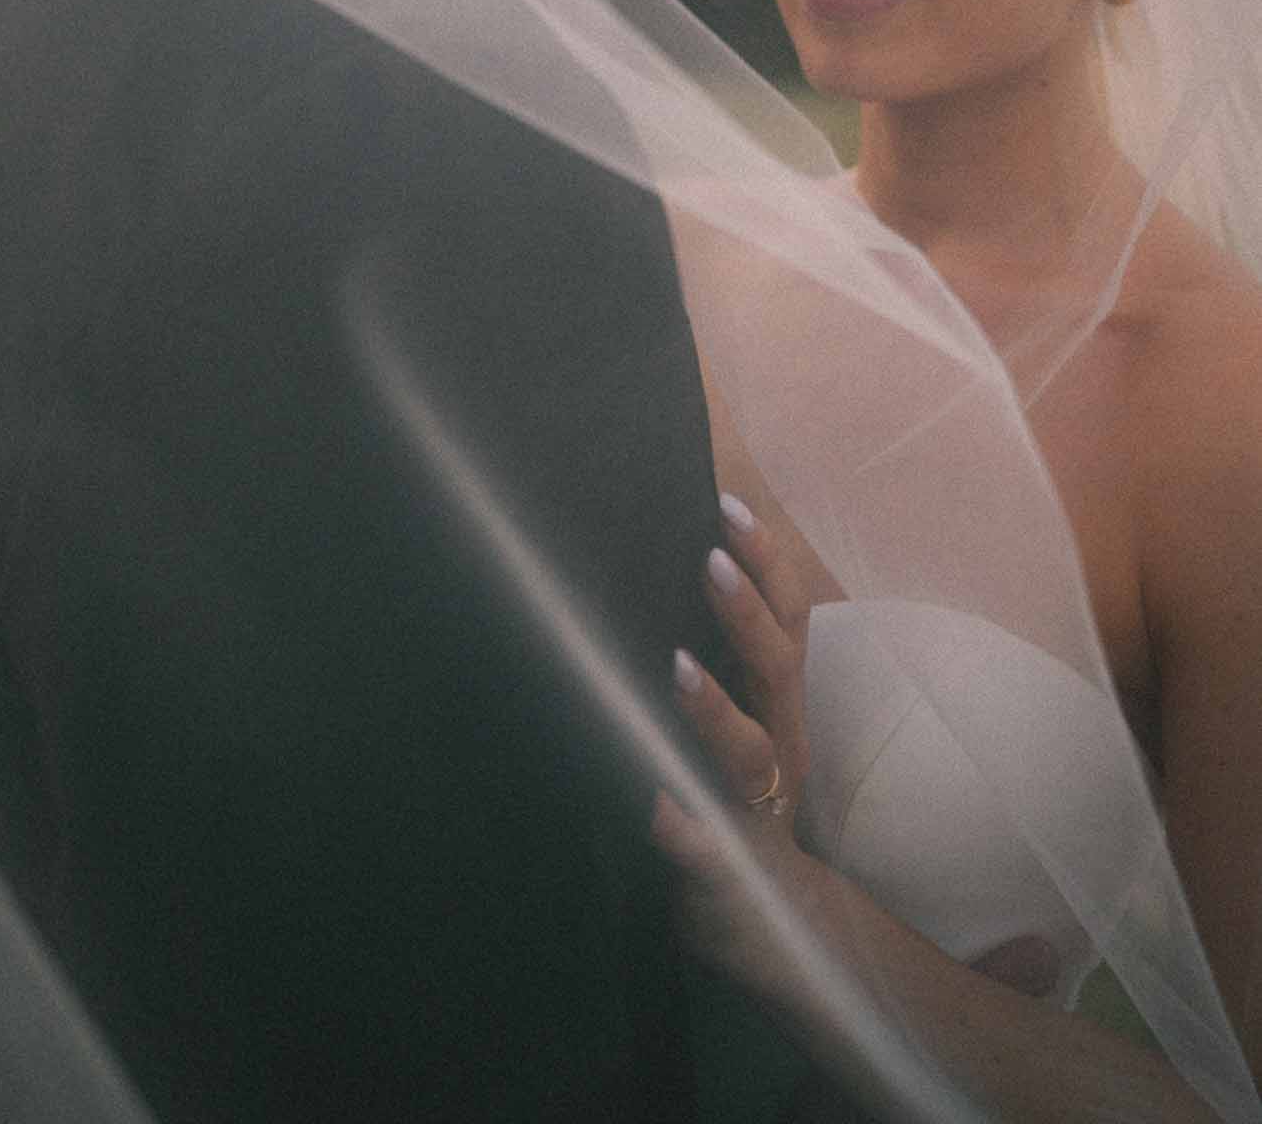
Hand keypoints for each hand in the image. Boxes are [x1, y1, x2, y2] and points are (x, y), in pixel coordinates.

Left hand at [651, 494, 814, 996]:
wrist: (784, 938)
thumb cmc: (736, 805)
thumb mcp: (733, 727)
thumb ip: (713, 666)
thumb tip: (666, 576)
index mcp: (778, 707)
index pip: (786, 619)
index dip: (765, 561)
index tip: (727, 503)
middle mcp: (781, 749)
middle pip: (780, 668)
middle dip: (748, 612)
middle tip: (710, 558)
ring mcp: (759, 811)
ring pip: (752, 754)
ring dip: (717, 711)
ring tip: (678, 668)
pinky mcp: (730, 872)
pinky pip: (708, 849)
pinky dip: (684, 827)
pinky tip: (655, 804)